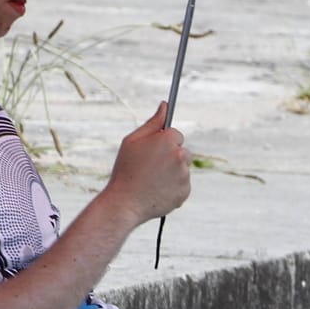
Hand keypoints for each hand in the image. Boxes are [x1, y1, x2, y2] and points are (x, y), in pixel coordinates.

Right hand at [104, 102, 190, 224]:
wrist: (124, 203)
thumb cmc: (125, 169)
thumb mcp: (132, 141)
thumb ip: (152, 122)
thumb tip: (165, 105)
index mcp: (169, 140)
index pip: (175, 135)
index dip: (162, 143)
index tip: (152, 152)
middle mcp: (180, 156)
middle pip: (182, 151)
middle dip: (170, 157)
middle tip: (151, 168)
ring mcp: (184, 175)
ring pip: (182, 169)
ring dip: (172, 172)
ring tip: (152, 180)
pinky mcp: (185, 192)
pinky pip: (182, 185)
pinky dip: (173, 187)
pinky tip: (157, 190)